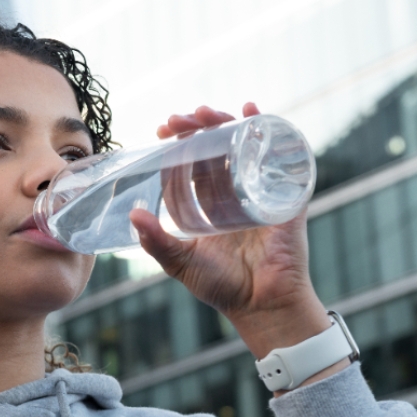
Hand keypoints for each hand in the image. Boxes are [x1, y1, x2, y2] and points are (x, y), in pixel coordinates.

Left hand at [129, 104, 332, 361]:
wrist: (261, 305)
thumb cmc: (222, 287)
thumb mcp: (180, 262)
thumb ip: (156, 242)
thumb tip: (132, 215)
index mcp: (210, 205)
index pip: (193, 164)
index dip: (179, 145)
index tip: (162, 131)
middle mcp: (234, 193)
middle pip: (217, 148)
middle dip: (197, 127)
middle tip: (176, 120)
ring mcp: (260, 190)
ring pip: (243, 145)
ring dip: (225, 122)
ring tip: (205, 113)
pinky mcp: (284, 194)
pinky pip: (280, 155)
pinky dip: (270, 129)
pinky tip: (253, 112)